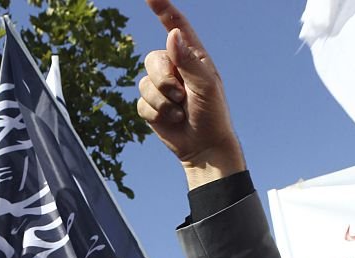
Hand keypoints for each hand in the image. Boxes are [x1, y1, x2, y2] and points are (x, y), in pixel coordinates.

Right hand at [137, 0, 245, 188]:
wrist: (204, 146)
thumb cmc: (213, 114)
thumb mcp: (206, 86)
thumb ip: (188, 61)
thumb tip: (172, 35)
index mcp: (192, 56)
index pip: (175, 26)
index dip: (163, 9)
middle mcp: (174, 67)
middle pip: (152, 59)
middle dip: (164, 79)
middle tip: (182, 95)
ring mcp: (161, 87)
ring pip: (144, 83)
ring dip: (162, 101)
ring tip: (179, 110)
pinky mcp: (151, 106)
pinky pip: (141, 103)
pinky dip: (156, 114)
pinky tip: (171, 120)